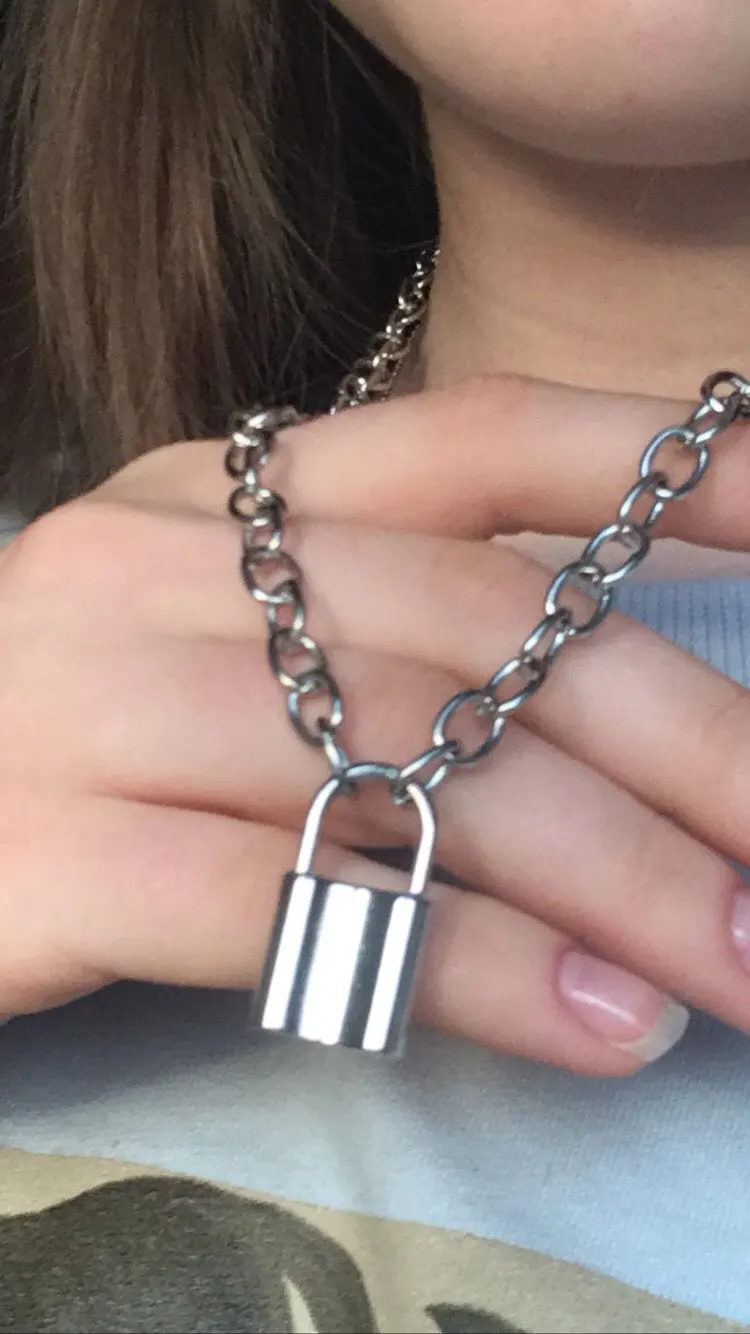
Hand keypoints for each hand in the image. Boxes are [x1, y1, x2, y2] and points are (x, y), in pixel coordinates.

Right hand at [3, 373, 749, 1075]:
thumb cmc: (78, 746)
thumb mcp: (226, 646)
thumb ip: (379, 645)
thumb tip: (603, 711)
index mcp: (224, 499)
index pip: (472, 437)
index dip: (648, 463)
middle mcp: (159, 563)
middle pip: (471, 624)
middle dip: (673, 737)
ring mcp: (85, 697)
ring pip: (398, 761)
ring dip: (601, 875)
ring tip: (735, 966)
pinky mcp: (38, 851)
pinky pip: (289, 898)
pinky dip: (459, 963)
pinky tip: (590, 1027)